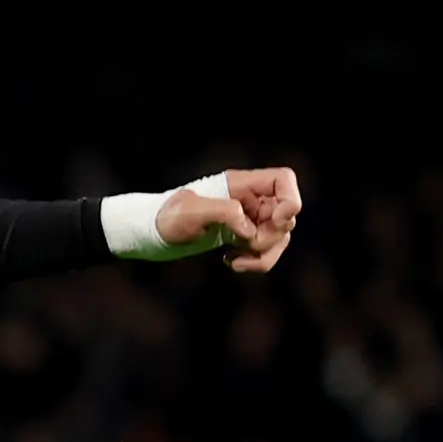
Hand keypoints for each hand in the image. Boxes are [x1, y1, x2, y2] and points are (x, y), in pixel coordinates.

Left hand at [158, 167, 302, 273]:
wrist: (152, 234)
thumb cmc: (166, 217)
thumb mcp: (190, 212)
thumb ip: (224, 212)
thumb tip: (249, 229)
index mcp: (241, 185)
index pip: (283, 180)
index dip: (290, 200)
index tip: (275, 220)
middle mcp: (250, 200)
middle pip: (287, 215)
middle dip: (271, 235)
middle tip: (243, 243)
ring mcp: (248, 219)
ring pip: (280, 237)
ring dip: (264, 254)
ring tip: (234, 260)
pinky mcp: (242, 237)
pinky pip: (265, 251)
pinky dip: (256, 261)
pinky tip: (231, 261)